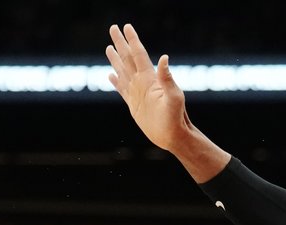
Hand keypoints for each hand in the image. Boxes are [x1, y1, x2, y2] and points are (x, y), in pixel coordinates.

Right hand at [105, 24, 189, 152]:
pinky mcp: (134, 104)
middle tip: (113, 27)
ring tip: (109, 47)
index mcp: (150, 78)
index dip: (132, 40)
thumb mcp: (174, 97)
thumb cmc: (176, 118)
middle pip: (128, 58)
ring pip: (123, 71)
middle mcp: (143, 82)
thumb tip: (164, 58)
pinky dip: (115, 81)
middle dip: (121, 43)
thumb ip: (167, 79)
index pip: (139, 54)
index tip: (126, 26)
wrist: (173, 136)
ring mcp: (138, 93)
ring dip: (115, 59)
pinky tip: (111, 75)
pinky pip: (122, 89)